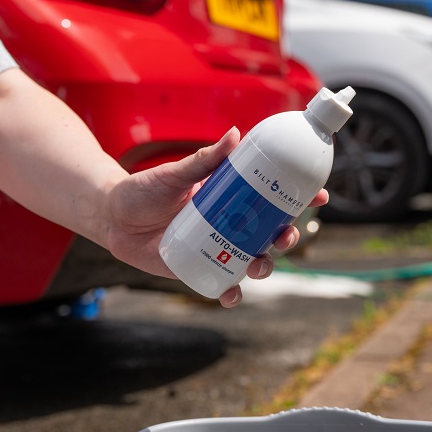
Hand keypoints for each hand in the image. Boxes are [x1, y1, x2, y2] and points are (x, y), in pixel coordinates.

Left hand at [104, 128, 328, 307]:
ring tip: (260, 264)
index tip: (318, 194)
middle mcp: (229, 223)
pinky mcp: (199, 269)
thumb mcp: (174, 174)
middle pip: (270, 232)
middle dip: (286, 235)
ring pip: (253, 260)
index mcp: (230, 196)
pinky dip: (230, 294)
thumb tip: (235, 135)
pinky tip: (231, 296)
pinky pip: (222, 285)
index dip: (299, 197)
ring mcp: (216, 247)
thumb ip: (203, 159)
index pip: (272, 196)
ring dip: (264, 265)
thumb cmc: (143, 191)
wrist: (113, 218)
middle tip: (286, 233)